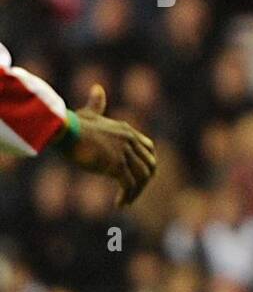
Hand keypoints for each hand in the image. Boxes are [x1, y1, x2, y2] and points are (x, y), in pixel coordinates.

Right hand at [66, 84, 157, 207]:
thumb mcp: (88, 112)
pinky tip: (119, 204)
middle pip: (149, 165)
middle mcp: (130, 141)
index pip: (149, 149)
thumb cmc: (72, 122)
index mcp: (127, 131)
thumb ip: (96, 103)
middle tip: (131, 193)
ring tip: (125, 201)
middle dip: (143, 181)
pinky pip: (129, 185)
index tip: (136, 176)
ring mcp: (125, 153)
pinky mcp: (117, 165)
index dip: (146, 164)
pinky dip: (127, 197)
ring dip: (136, 193)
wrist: (64, 130)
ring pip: (142, 178)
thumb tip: (98, 88)